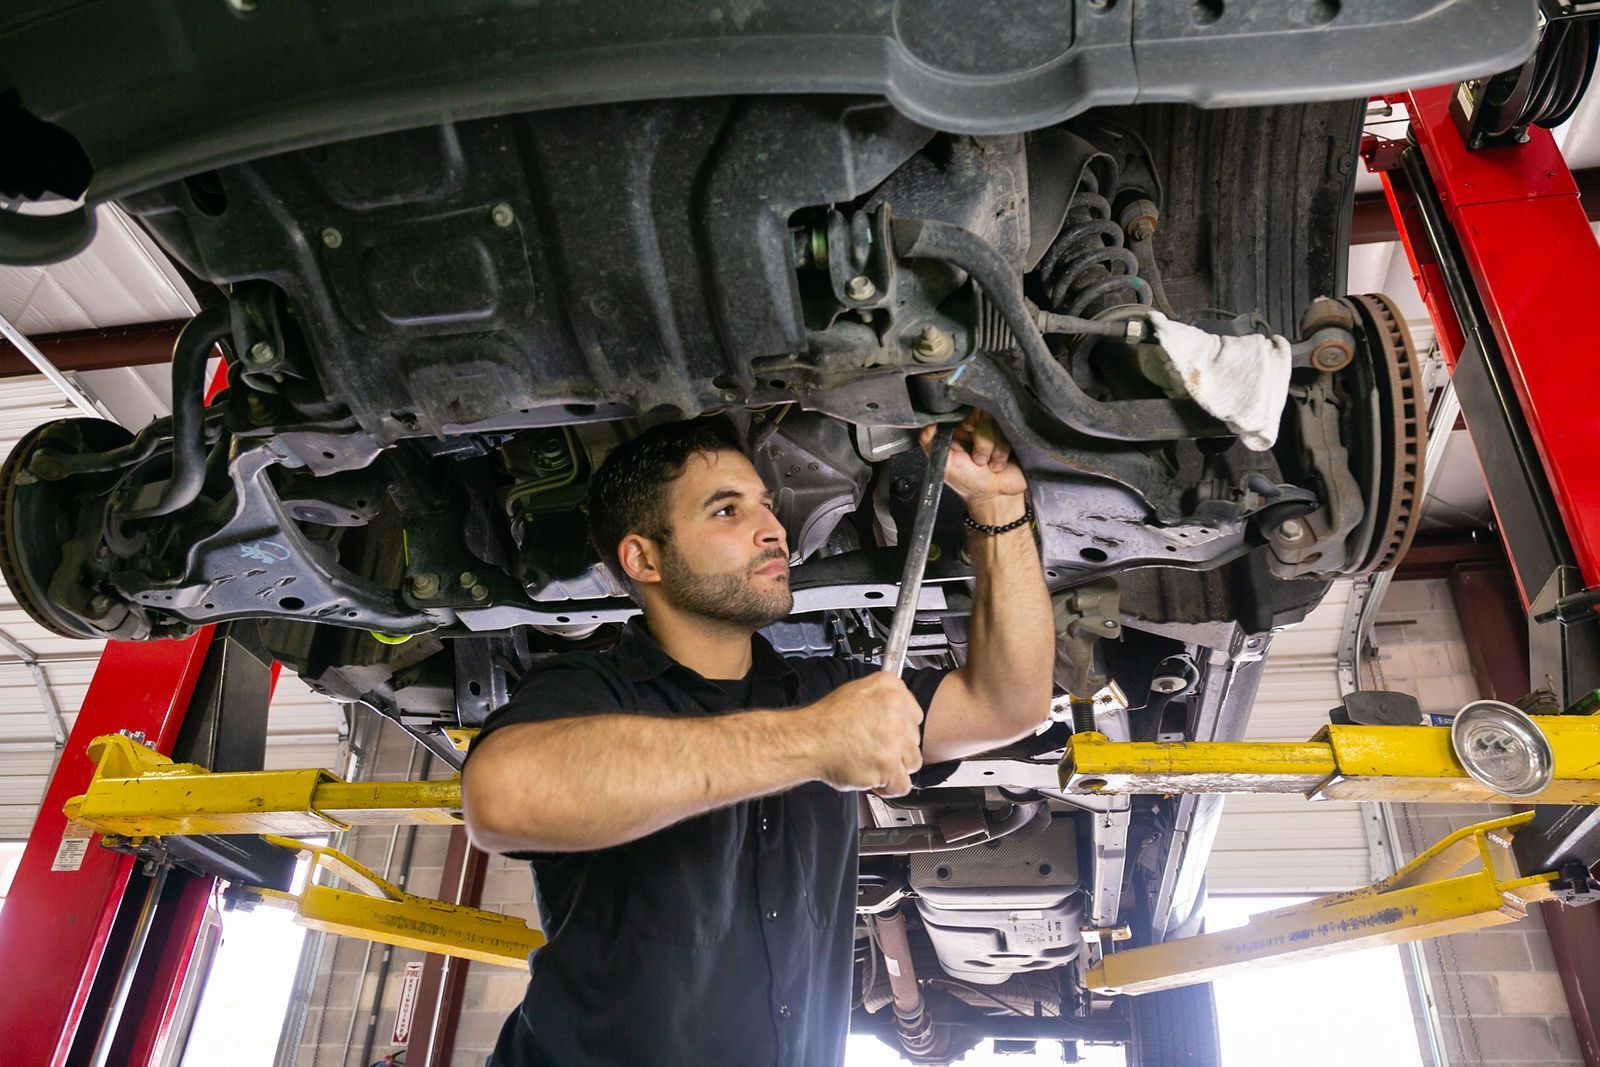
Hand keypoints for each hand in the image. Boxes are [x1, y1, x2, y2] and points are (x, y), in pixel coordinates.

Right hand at [795, 673, 923, 796]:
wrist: (807, 740)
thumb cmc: (825, 721)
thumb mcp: (856, 693)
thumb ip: (882, 701)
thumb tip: (899, 713)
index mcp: (889, 687)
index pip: (914, 714)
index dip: (901, 730)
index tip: (891, 735)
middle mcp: (896, 709)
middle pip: (914, 739)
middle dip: (897, 749)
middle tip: (875, 751)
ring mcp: (894, 737)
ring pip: (913, 762)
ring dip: (896, 769)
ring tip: (874, 766)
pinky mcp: (888, 763)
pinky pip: (903, 784)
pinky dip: (889, 788)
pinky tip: (875, 780)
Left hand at [920, 409, 1027, 510]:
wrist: (994, 497)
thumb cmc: (969, 482)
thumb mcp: (944, 463)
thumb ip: (930, 442)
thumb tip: (928, 422)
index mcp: (960, 429)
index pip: (965, 409)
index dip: (969, 421)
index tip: (968, 433)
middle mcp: (978, 427)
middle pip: (984, 415)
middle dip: (982, 441)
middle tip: (977, 459)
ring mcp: (996, 432)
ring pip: (998, 425)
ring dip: (993, 450)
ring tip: (988, 464)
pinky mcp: (1011, 438)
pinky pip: (1010, 434)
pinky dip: (1002, 453)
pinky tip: (998, 464)